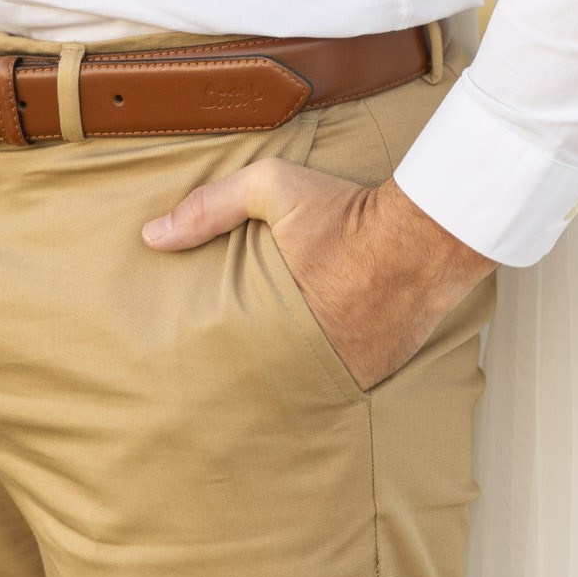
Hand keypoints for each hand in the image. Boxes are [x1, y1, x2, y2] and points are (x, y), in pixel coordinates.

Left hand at [143, 161, 493, 389]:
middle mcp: (311, 359)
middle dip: (250, 377)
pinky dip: (333, 373)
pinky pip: (346, 382)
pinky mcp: (379, 373)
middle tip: (227, 383)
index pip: (231, 361)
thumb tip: (151, 236)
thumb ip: (212, 207)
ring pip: (305, 387)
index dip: (214, 364)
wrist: (426, 231)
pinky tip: (323, 362)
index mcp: (276, 324)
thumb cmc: (346, 211)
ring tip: (270, 375)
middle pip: (266, 381)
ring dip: (291, 377)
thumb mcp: (273, 189)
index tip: (197, 367)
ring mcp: (349, 372)